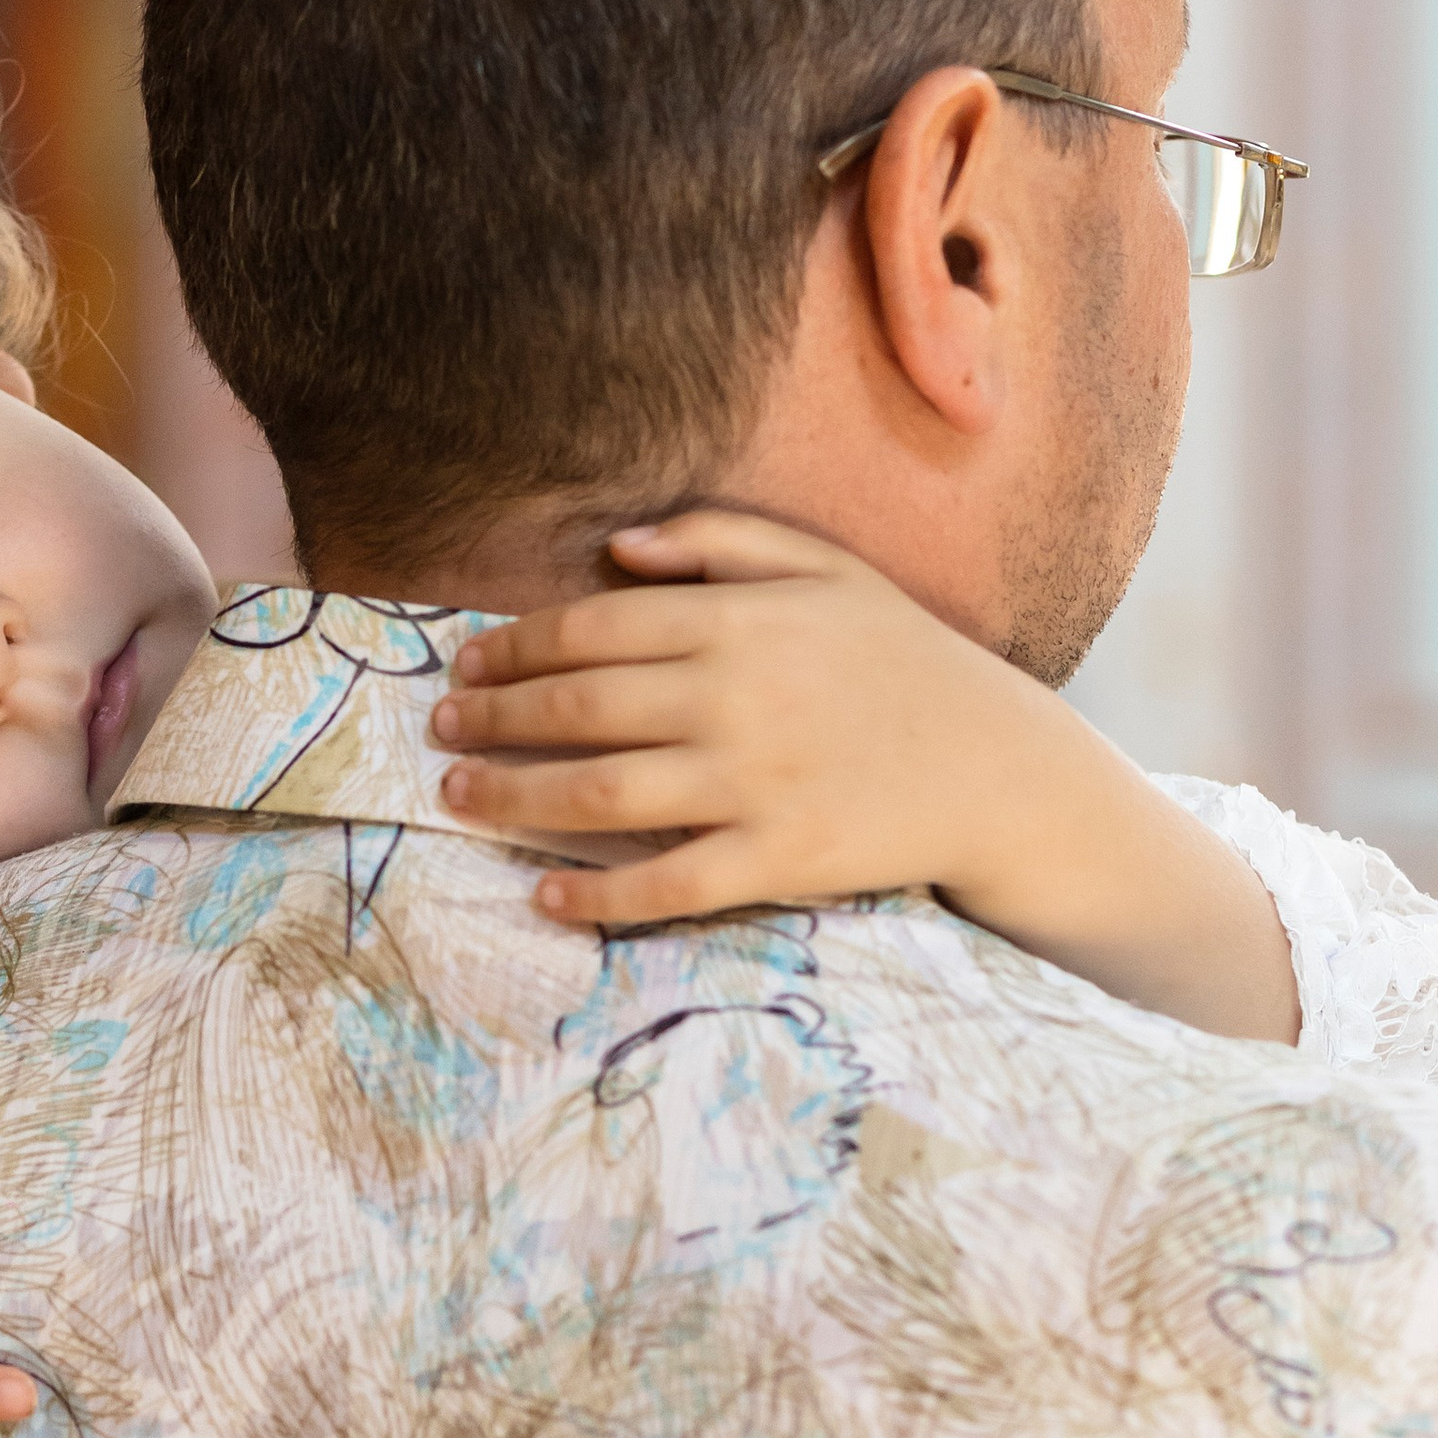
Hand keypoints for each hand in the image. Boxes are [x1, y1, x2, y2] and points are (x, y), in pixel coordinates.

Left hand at [431, 508, 1072, 928]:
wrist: (998, 765)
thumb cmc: (902, 659)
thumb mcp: (826, 570)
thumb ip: (720, 543)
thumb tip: (615, 547)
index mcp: (739, 621)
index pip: (591, 629)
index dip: (514, 648)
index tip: (466, 666)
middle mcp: (735, 699)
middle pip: (578, 709)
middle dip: (493, 721)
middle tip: (439, 733)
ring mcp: (755, 784)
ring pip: (601, 795)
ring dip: (513, 799)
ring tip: (459, 800)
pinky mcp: (779, 859)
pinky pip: (668, 883)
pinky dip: (598, 894)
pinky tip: (546, 894)